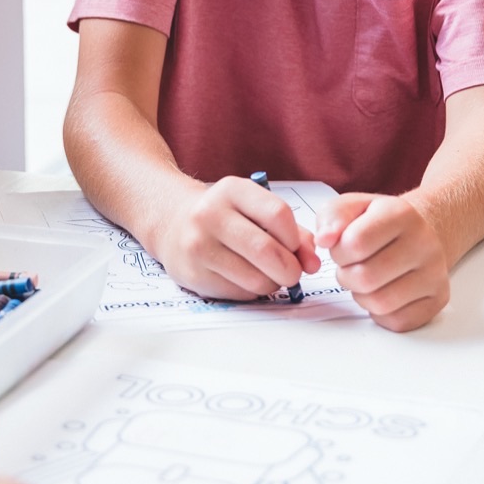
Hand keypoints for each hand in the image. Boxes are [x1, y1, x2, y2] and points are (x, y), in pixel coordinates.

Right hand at [149, 176, 318, 300]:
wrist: (171, 222)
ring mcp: (198, 246)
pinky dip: (252, 291)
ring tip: (267, 274)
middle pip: (266, 250)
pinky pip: (238, 293)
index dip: (295, 239)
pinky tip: (245, 278)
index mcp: (232, 190)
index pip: (278, 215)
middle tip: (293, 273)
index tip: (295, 248)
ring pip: (255, 278)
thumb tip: (311, 262)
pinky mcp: (193, 274)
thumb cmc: (223, 215)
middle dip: (290, 269)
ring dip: (272, 283)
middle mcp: (210, 215)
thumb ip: (290, 231)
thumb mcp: (254, 207)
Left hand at [316, 194, 450, 331]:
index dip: (338, 252)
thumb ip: (332, 217)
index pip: (355, 243)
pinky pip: (398, 321)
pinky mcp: (438, 299)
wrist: (418, 233)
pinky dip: (381, 313)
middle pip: (366, 278)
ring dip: (362, 296)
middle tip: (352, 267)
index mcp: (402, 214)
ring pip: (380, 304)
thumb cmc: (381, 223)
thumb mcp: (353, 207)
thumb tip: (324, 239)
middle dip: (347, 276)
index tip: (343, 249)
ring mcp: (435, 273)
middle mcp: (424, 243)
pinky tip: (384, 292)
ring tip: (366, 280)